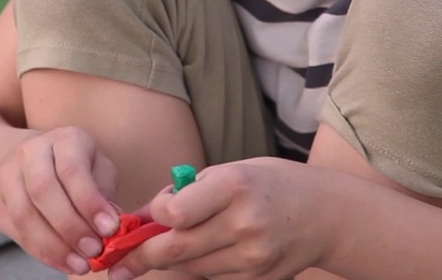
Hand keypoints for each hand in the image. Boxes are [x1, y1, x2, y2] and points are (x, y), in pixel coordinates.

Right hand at [0, 125, 122, 274]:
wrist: (14, 158)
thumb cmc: (70, 165)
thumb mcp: (96, 166)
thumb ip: (105, 191)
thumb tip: (113, 224)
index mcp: (63, 139)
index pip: (72, 168)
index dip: (89, 201)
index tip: (109, 229)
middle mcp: (30, 151)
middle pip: (44, 190)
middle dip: (71, 227)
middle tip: (94, 251)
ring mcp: (7, 176)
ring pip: (25, 214)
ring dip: (54, 245)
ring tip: (79, 264)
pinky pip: (16, 231)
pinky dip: (41, 252)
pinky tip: (61, 262)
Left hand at [109, 158, 326, 279]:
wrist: (325, 214)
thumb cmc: (270, 184)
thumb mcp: (231, 171)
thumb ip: (190, 192)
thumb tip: (144, 216)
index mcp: (234, 187)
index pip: (173, 214)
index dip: (153, 217)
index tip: (149, 216)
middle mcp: (243, 224)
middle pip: (175, 250)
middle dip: (140, 258)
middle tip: (116, 263)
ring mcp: (252, 257)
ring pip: (190, 269)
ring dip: (171, 262)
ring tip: (163, 251)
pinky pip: (212, 279)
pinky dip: (198, 270)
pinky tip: (202, 255)